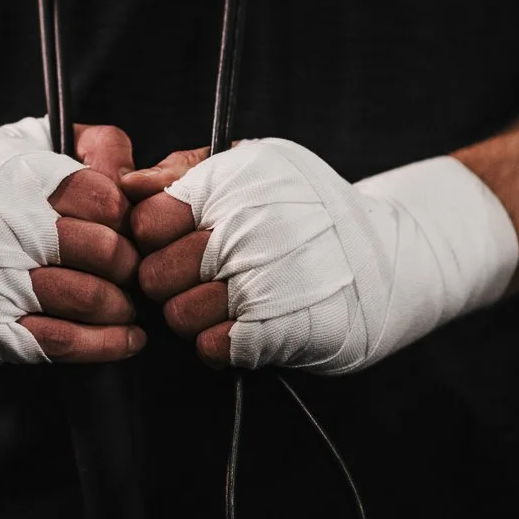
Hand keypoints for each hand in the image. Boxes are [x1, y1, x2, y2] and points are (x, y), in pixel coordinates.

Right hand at [20, 122, 143, 361]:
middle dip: (128, 261)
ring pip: (88, 298)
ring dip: (121, 305)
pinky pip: (63, 341)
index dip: (124, 213)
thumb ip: (87, 146)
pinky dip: (107, 343)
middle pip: (103, 249)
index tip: (122, 224)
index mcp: (10, 175)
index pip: (102, 195)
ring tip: (125, 303)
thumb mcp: (19, 147)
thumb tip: (138, 176)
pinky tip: (128, 338)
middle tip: (128, 267)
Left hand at [125, 139, 518, 373]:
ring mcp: (265, 281)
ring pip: (178, 317)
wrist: (394, 258)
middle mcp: (248, 228)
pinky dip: (220, 345)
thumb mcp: (255, 169)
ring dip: (194, 318)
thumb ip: (185, 173)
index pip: (146, 221)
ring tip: (224, 304)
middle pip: (154, 275)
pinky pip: (213, 349)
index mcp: (234, 183)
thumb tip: (124, 184)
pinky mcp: (281, 331)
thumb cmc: (312, 210)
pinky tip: (243, 328)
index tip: (172, 243)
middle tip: (198, 279)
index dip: (151, 239)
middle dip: (168, 282)